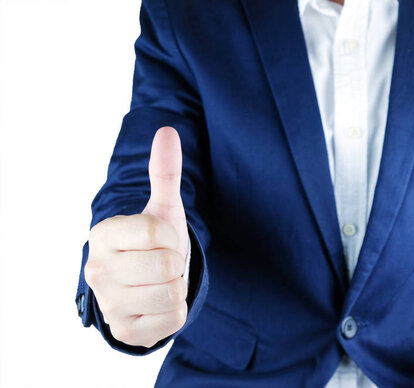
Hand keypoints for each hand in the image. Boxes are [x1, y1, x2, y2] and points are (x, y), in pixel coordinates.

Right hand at [85, 127, 189, 347]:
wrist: (147, 283)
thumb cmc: (155, 243)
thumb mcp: (162, 208)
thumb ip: (164, 172)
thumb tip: (167, 131)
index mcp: (103, 235)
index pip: (155, 232)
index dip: (171, 237)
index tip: (162, 241)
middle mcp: (97, 270)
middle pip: (166, 265)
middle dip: (175, 263)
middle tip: (163, 264)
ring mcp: (109, 304)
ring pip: (171, 293)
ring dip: (177, 286)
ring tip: (161, 282)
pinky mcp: (126, 331)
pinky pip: (174, 319)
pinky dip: (176, 311)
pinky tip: (160, 302)